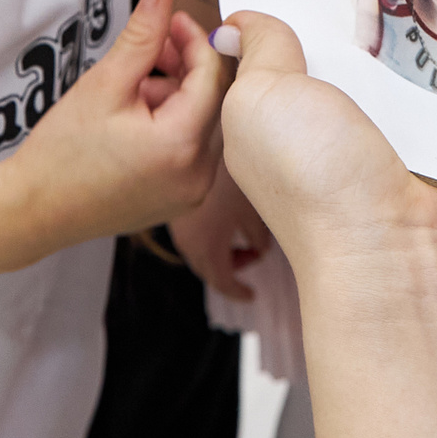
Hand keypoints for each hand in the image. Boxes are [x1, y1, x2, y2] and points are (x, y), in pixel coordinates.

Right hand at [14, 0, 225, 247]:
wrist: (33, 210)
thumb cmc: (61, 154)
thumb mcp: (105, 82)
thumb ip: (142, 32)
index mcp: (182, 145)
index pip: (211, 75)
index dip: (194, 40)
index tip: (171, 20)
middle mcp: (198, 175)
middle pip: (213, 100)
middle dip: (187, 65)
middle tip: (156, 45)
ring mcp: (192, 192)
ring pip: (204, 123)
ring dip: (180, 93)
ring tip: (137, 82)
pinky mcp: (181, 198)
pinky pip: (193, 148)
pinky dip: (176, 122)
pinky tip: (140, 112)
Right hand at [167, 160, 272, 301]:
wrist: (198, 142)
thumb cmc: (231, 174)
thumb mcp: (253, 209)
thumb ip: (258, 237)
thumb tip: (261, 249)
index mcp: (207, 249)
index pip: (222, 283)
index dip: (238, 292)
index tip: (252, 295)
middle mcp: (188, 243)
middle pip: (209, 271)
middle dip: (231, 270)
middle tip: (253, 258)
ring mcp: (178, 228)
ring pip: (199, 253)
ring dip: (220, 253)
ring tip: (243, 236)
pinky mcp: (175, 212)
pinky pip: (192, 236)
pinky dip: (209, 238)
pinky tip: (225, 218)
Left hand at [216, 9, 436, 278]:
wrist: (393, 246)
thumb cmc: (314, 175)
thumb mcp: (260, 99)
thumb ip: (257, 51)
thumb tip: (237, 21)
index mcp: (268, 113)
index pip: (274, 42)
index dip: (289, 3)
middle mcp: (319, 122)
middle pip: (336, 45)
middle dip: (352, 11)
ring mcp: (374, 131)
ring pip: (388, 61)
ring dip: (402, 38)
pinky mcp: (423, 139)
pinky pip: (431, 86)